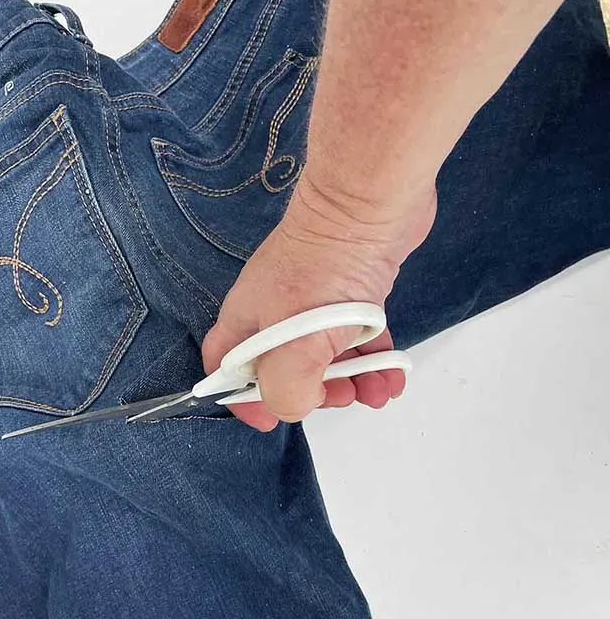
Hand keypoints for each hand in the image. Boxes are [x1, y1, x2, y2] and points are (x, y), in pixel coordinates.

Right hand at [202, 175, 436, 430]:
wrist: (368, 201)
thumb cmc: (323, 271)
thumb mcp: (295, 343)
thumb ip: (286, 388)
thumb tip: (296, 408)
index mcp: (247, 323)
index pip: (226, 370)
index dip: (241, 399)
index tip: (271, 418)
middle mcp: (274, 315)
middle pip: (281, 371)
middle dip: (312, 394)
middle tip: (338, 396)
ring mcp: (313, 304)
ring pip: (325, 359)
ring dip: (351, 384)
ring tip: (375, 393)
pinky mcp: (351, 295)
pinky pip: (357, 342)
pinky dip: (374, 364)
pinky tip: (392, 377)